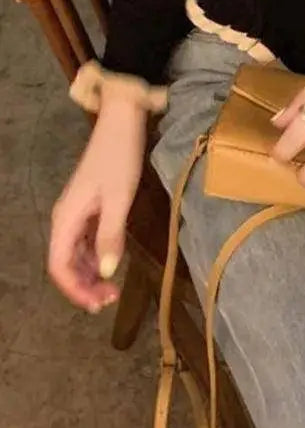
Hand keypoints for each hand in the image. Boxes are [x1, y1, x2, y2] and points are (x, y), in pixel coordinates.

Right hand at [48, 92, 146, 312]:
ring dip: (90, 273)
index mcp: (65, 218)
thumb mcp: (120, 198)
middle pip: (66, 263)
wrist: (122, 122)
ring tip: (112, 288)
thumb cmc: (119, 157)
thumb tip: (105, 273)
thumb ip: (111, 236)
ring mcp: (77, 211)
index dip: (75, 290)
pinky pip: (86, 240)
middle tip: (110, 300)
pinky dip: (96, 255)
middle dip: (84, 286)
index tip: (99, 304)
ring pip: (76, 253)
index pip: (59, 267)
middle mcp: (65, 218)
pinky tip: (112, 262)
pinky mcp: (90, 205)